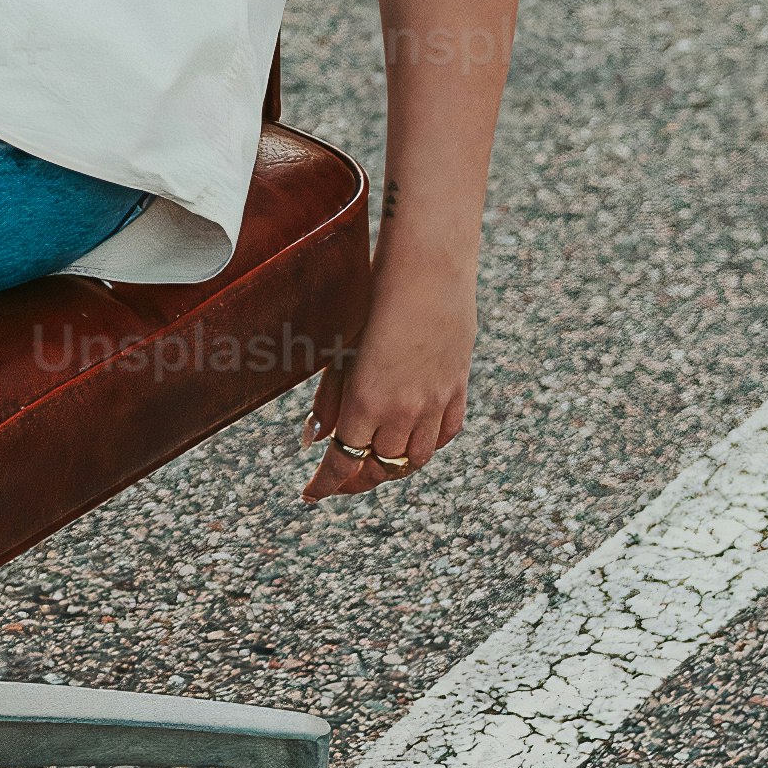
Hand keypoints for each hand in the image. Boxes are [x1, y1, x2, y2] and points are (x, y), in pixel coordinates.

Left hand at [303, 266, 474, 503]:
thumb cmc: (372, 304)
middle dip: (355, 480)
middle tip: (340, 482)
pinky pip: (444, 435)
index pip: (342, 464)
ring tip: (374, 466)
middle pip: (378, 468)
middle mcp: (402, 412)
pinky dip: (426, 446)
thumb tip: (317, 438)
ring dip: (391, 469)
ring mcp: (434, 404)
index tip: (311, 494)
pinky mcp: (457, 390)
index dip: (325, 484)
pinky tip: (411, 443)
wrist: (427, 273)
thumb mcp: (340, 351)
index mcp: (365, 404)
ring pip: (414, 460)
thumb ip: (329, 399)